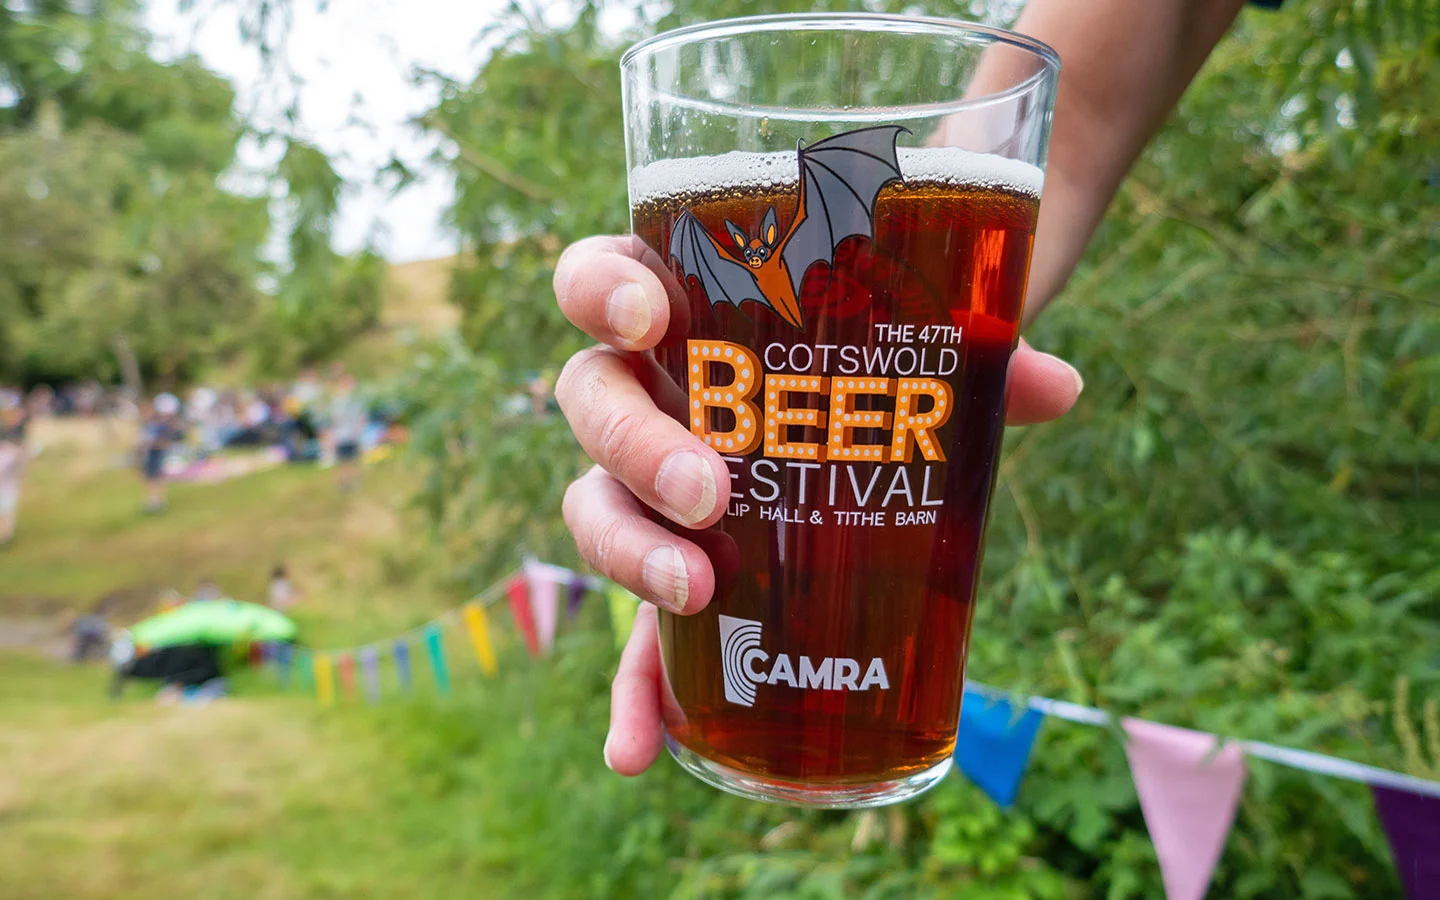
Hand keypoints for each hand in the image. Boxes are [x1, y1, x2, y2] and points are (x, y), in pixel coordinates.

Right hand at [553, 234, 1084, 774]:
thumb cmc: (873, 359)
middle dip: (635, 446)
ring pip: (596, 508)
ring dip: (631, 554)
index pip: (600, 281)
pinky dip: (630, 695)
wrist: (871, 411)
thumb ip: (977, 358)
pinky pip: (632, 636)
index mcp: (683, 313)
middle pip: (592, 403)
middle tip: (710, 489)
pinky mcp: (674, 577)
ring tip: (699, 592)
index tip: (644, 319)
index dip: (600, 292)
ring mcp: (648, 489)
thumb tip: (1057, 387)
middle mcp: (646, 395)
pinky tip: (636, 754)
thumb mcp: (918, 345)